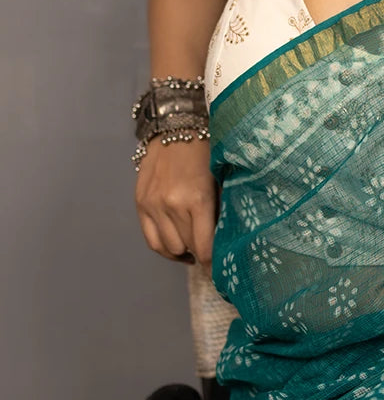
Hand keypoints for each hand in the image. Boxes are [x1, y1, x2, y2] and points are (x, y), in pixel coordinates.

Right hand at [135, 139, 217, 270]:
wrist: (175, 127)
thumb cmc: (207, 152)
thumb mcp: (221, 179)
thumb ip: (221, 210)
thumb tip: (227, 241)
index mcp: (197, 199)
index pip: (205, 247)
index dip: (213, 264)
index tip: (222, 272)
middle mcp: (172, 205)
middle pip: (187, 249)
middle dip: (201, 255)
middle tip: (212, 254)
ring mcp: (153, 205)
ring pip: (169, 248)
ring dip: (184, 252)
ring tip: (196, 248)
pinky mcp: (140, 203)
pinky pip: (151, 240)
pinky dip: (165, 249)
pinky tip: (178, 247)